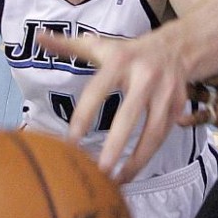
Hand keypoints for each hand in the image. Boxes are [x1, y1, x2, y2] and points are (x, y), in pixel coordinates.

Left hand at [35, 29, 188, 182]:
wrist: (178, 47)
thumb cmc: (130, 52)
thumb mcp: (100, 45)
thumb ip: (69, 45)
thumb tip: (39, 37)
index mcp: (120, 61)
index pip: (98, 90)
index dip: (85, 115)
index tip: (71, 140)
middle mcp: (145, 76)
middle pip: (129, 116)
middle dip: (116, 145)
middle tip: (100, 171)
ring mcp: (165, 93)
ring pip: (153, 132)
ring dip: (136, 160)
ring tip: (117, 181)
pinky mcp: (178, 107)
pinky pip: (163, 136)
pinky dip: (148, 156)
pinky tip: (131, 172)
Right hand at [181, 63, 217, 146]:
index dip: (216, 67)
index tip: (205, 64)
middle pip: (209, 77)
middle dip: (196, 75)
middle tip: (182, 75)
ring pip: (201, 94)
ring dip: (189, 93)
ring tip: (177, 94)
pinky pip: (202, 116)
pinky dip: (191, 117)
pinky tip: (181, 120)